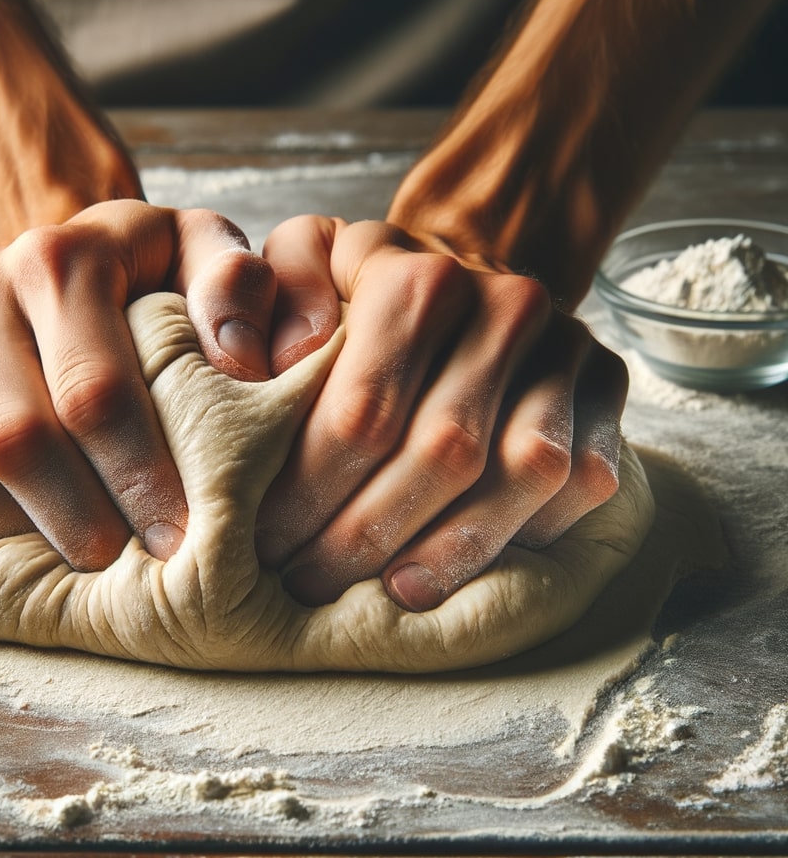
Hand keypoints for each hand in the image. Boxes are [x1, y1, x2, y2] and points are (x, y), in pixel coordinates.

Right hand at [0, 200, 278, 569]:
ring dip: (11, 528)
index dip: (139, 476)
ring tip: (71, 556)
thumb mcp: (205, 254)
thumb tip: (239, 364)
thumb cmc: (149, 269)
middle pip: (16, 438)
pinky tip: (5, 536)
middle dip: (77, 519)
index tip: (178, 536)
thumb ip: (238, 288)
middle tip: (124, 569)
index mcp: (60, 259)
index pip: (95, 392)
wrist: (61, 253)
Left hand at [256, 216, 627, 611]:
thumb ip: (248, 292)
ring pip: (525, 473)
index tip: (263, 542)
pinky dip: (529, 532)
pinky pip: (585, 481)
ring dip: (455, 549)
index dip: (309, 493)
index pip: (362, 413)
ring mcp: (570, 348)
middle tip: (310, 583)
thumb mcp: (295, 264)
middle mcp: (506, 305)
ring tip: (391, 593)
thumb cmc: (362, 283)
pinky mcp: (608, 387)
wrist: (466, 268)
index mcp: (419, 277)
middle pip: (445, 452)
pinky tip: (464, 559)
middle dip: (369, 535)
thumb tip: (250, 364)